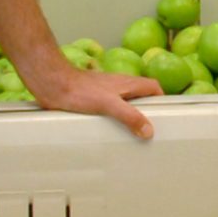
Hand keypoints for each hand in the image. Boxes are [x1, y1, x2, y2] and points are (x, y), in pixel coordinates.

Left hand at [21, 61, 160, 139]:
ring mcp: (105, 91)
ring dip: (129, 114)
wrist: (53, 84)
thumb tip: (149, 130)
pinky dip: (113, 117)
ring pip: (124, 101)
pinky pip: (109, 107)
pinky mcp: (92, 98)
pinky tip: (108, 130)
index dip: (161, 98)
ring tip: (131, 133)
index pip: (153, 86)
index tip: (164, 114)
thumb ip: (129, 116)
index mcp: (127, 83)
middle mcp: (118, 86)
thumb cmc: (80, 91)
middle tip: (149, 128)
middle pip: (140, 95)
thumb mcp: (109, 105)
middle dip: (146, 109)